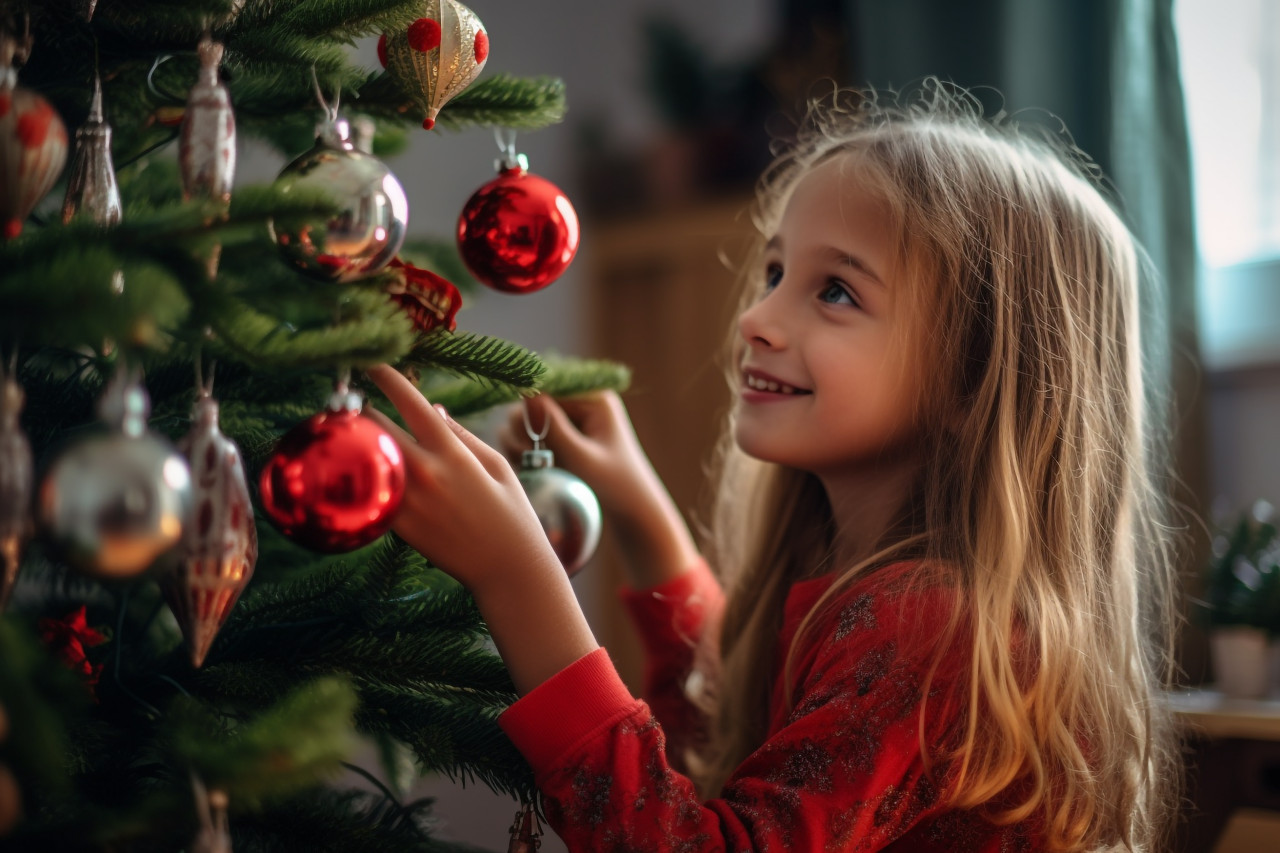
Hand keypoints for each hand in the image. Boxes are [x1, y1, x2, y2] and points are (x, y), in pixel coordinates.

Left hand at [363, 364, 596, 693]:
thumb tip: (432, 409)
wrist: (508, 568)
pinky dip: (364, 479)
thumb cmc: (511, 512)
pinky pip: (371, 494)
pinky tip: (359, 473)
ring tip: (348, 434)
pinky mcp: (399, 527)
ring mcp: (408, 501)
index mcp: (451, 451)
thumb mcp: (495, 463)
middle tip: (349, 402)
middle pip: (375, 427)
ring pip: (366, 460)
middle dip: (360, 410)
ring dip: (357, 444)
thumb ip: (460, 433)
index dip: (385, 376)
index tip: (370, 361)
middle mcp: (425, 472)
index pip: (409, 402)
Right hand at [498, 392, 701, 588]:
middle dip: (524, 431)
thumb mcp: (581, 457)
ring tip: (532, 467)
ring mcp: (569, 420)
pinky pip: (530, 436)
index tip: (527, 441)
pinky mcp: (561, 437)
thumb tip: (526, 394)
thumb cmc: (614, 485)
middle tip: (531, 458)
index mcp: (593, 398)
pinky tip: (531, 471)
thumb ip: (553, 427)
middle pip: (532, 403)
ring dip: (521, 443)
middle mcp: (580, 402)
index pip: (546, 387)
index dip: (529, 411)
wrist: (632, 510)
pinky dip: (525, 452)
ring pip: (525, 420)